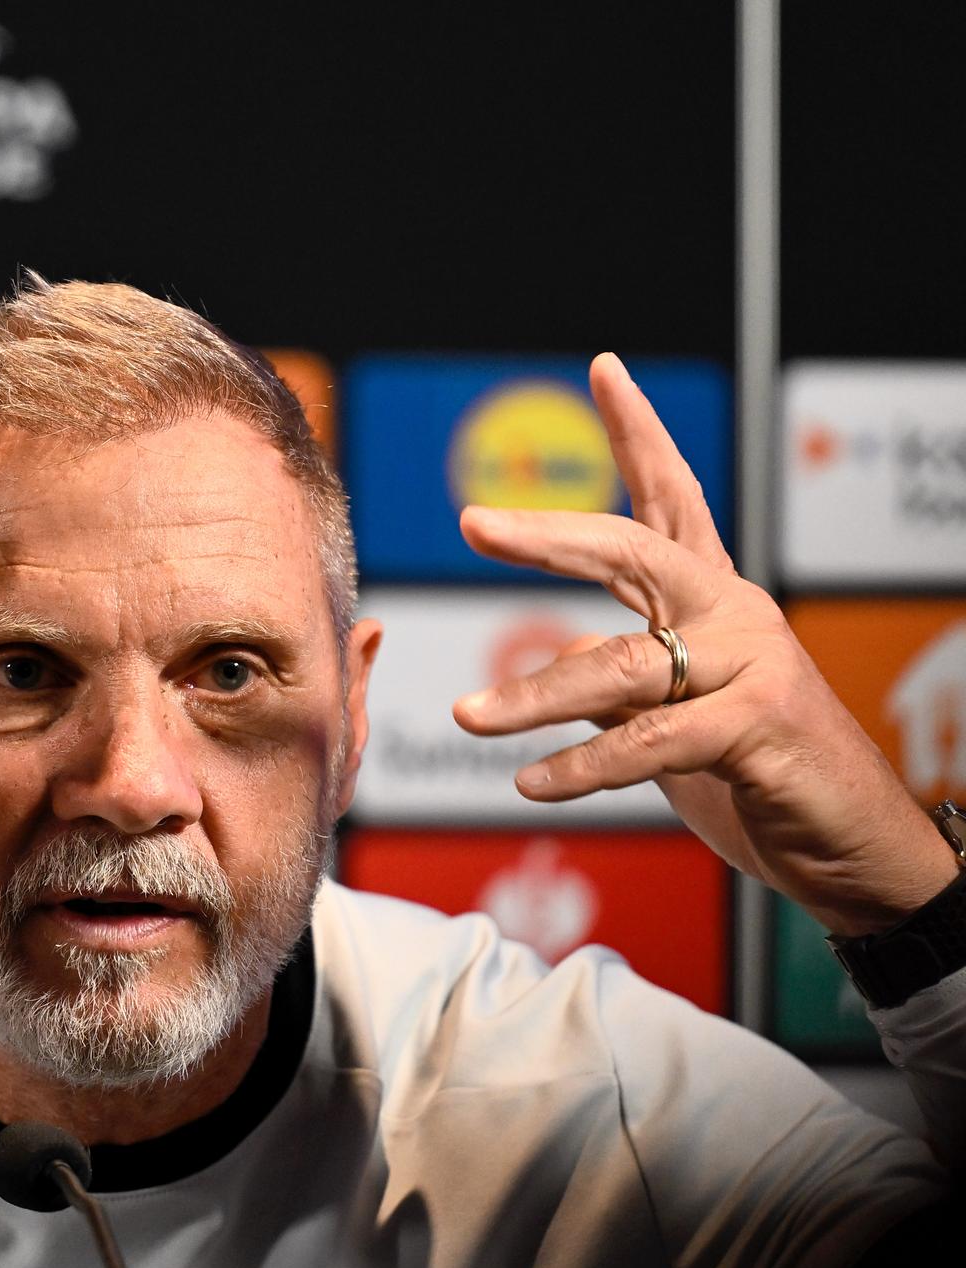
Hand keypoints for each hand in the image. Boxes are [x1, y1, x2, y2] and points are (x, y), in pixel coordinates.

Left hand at [451, 353, 955, 936]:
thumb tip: (548, 673)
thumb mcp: (669, 723)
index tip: (605, 368)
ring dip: (535, 698)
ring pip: (623, 666)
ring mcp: (752, 664)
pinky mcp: (759, 724)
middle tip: (475, 522)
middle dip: (551, 535)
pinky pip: (649, 739)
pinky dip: (583, 766)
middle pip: (635, 549)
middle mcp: (734, 614)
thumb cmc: (758, 779)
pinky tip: (531, 783)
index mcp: (712, 602)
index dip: (641, 433)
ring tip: (465, 717)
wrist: (854, 848)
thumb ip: (617, 687)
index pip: (673, 498)